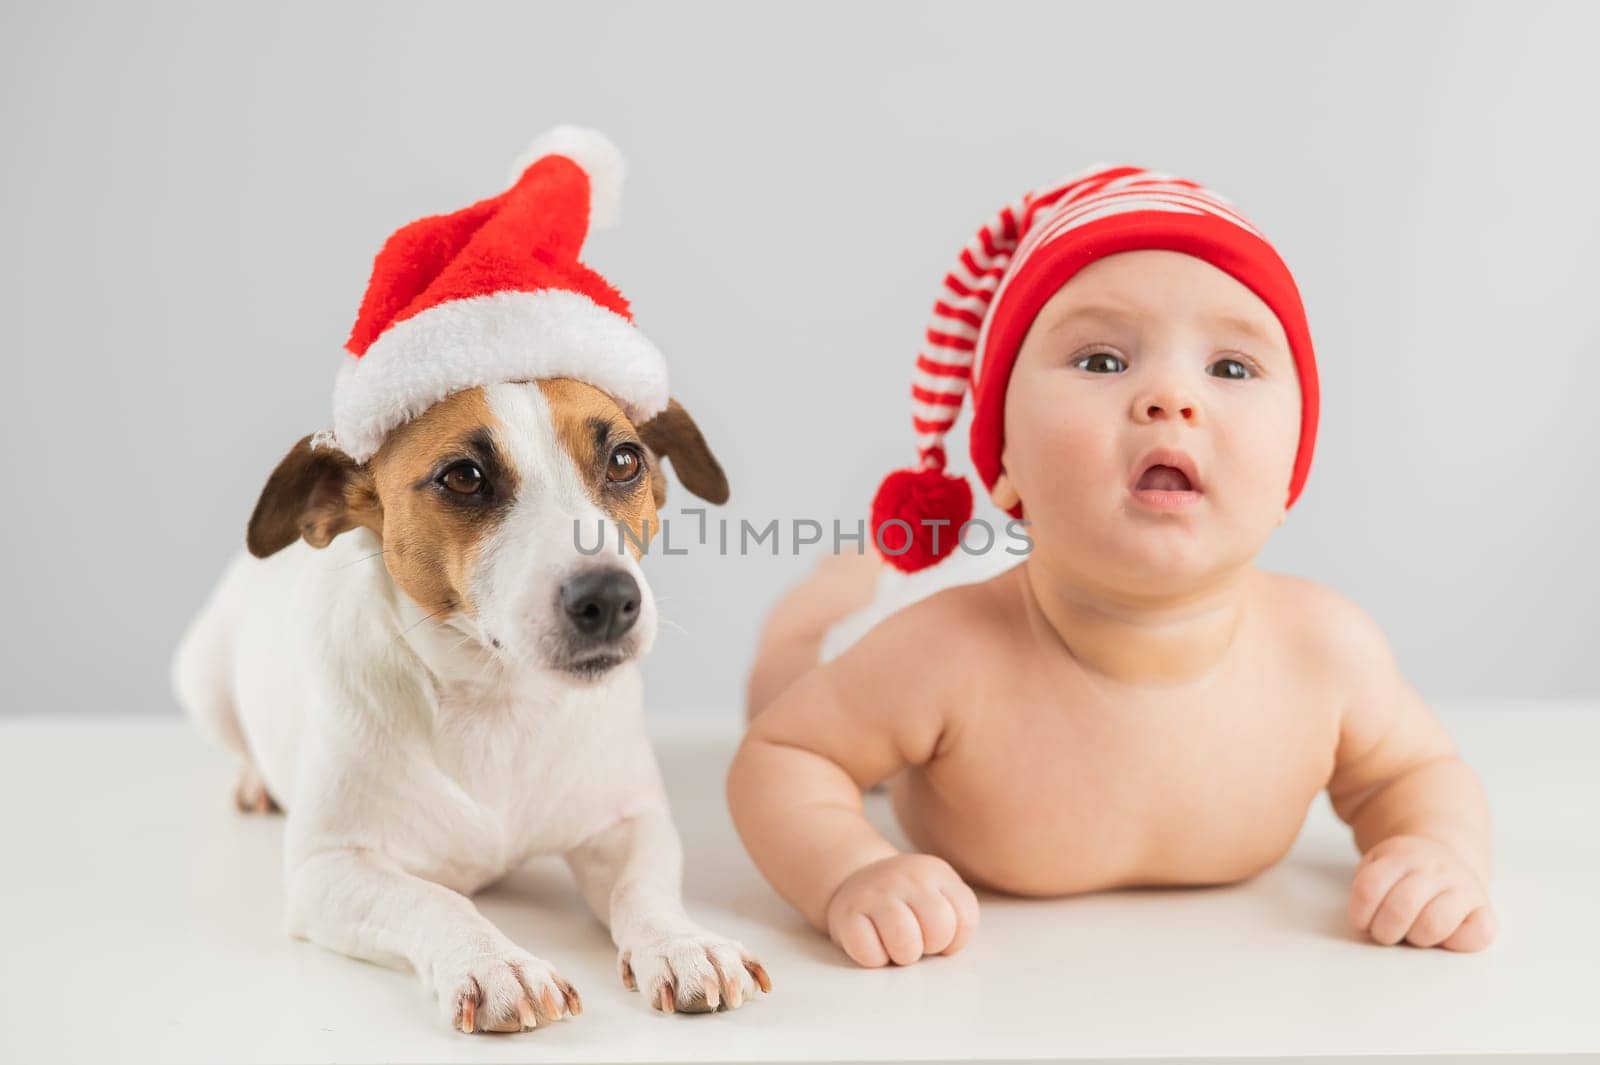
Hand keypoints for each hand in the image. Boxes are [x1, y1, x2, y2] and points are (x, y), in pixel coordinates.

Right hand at [825, 853, 978, 966]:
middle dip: (930, 946)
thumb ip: (956, 915)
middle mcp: (907, 878)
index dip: (954, 939)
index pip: (965, 918)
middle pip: (939, 931)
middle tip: (915, 938)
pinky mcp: (847, 914)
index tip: (935, 932)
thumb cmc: (905, 901)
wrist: (856, 879)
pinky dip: (874, 958)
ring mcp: (875, 893)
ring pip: (906, 944)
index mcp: (936, 873)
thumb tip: (949, 951)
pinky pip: (871, 955)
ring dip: (903, 955)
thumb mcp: (938, 893)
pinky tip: (872, 942)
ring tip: (895, 944)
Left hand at [1348, 834, 1496, 950]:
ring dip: (1417, 938)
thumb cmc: (1404, 873)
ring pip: (1434, 925)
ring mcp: (1463, 888)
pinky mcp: (1485, 912)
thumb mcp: (1377, 864)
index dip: (1360, 914)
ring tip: (1414, 933)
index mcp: (1401, 857)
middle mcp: (1434, 869)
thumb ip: (1365, 887)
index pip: (1370, 888)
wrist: (1446, 857)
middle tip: (1385, 932)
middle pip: (1400, 908)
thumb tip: (1364, 923)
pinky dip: (1455, 944)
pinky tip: (1444, 936)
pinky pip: (1474, 936)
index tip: (1362, 922)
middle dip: (1385, 931)